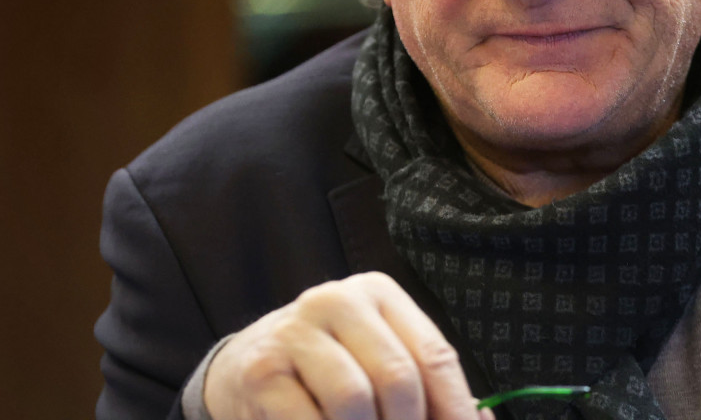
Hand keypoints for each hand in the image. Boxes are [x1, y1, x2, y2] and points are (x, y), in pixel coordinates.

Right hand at [203, 272, 487, 419]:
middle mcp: (337, 299)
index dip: (455, 409)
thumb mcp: (380, 363)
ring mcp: (294, 330)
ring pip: (354, 400)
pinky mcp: (261, 370)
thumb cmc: (330, 371)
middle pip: (399, 378)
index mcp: (379, 293)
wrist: (245, 368)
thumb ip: (429, 391)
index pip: (435, 356)